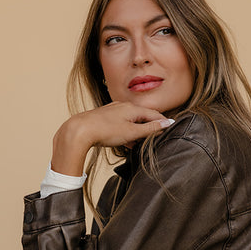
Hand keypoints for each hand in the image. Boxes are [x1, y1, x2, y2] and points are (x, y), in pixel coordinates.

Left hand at [51, 101, 174, 174]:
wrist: (80, 131)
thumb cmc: (105, 130)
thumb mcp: (132, 132)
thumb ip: (150, 129)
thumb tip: (168, 123)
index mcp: (132, 108)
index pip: (154, 114)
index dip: (163, 122)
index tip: (170, 128)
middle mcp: (123, 106)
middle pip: (142, 116)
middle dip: (150, 127)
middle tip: (156, 138)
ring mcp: (113, 111)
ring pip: (131, 121)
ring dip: (137, 131)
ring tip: (141, 143)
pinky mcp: (104, 118)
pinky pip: (121, 124)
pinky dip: (127, 132)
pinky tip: (125, 142)